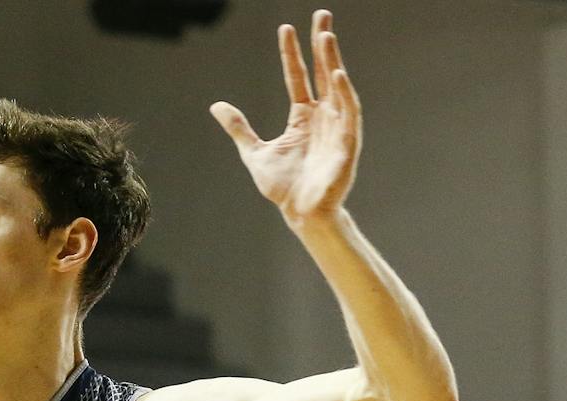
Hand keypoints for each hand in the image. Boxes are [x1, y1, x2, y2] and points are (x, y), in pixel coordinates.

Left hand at [211, 10, 360, 225]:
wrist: (301, 214)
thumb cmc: (283, 188)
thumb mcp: (255, 153)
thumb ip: (239, 128)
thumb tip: (216, 106)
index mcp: (302, 117)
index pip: (297, 77)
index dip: (291, 54)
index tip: (286, 28)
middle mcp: (322, 116)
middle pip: (323, 71)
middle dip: (322, 43)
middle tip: (321, 14)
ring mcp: (336, 126)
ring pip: (336, 86)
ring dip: (333, 60)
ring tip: (326, 36)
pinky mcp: (348, 142)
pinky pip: (349, 112)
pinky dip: (344, 93)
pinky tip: (338, 73)